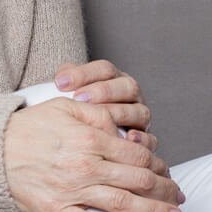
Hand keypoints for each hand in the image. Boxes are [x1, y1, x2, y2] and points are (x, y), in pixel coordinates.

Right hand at [2, 98, 183, 211]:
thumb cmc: (30, 128)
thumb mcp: (66, 107)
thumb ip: (100, 115)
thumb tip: (129, 132)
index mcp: (92, 137)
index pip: (140, 155)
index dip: (161, 167)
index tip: (170, 175)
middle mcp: (88, 165)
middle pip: (140, 181)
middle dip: (167, 193)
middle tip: (181, 201)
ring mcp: (74, 190)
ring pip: (125, 205)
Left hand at [50, 59, 168, 173]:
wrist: (87, 142)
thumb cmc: (75, 115)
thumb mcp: (68, 95)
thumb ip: (66, 82)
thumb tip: (60, 78)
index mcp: (113, 80)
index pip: (105, 70)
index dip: (84, 74)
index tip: (61, 83)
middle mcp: (130, 95)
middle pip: (127, 86)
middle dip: (103, 91)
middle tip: (79, 98)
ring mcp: (140, 116)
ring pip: (140, 111)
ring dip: (121, 114)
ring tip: (101, 119)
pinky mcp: (146, 139)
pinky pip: (151, 138)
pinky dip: (143, 139)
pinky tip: (128, 138)